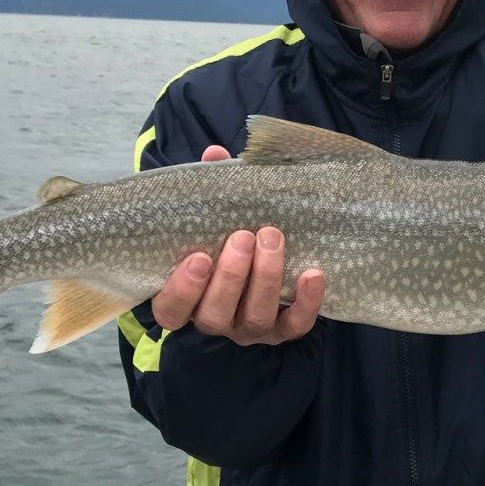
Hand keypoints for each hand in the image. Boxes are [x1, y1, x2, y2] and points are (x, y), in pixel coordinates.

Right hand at [150, 144, 326, 344]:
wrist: (262, 261)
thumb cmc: (224, 235)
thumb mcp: (212, 217)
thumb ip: (209, 192)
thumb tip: (214, 155)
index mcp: (186, 297)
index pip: (171, 309)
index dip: (183, 289)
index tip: (199, 257)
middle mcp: (215, 318)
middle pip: (215, 313)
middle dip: (232, 276)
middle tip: (244, 237)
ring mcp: (249, 328)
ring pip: (255, 318)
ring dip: (266, 279)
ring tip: (272, 239)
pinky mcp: (283, 330)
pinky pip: (295, 325)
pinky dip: (306, 303)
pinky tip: (313, 273)